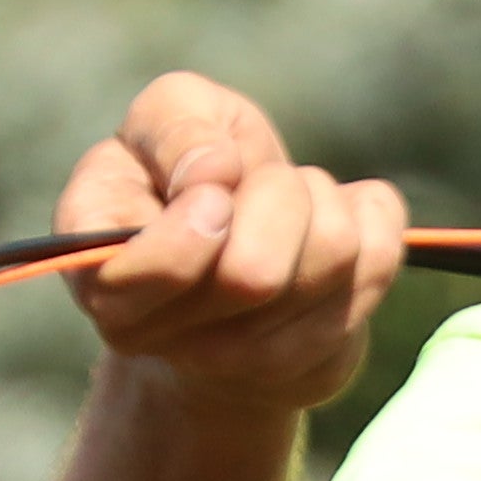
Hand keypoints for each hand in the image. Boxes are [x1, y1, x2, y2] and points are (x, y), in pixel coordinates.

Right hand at [58, 71, 405, 421]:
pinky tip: (330, 222)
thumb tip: (214, 174)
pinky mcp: (320, 358)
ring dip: (318, 199)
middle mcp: (159, 339)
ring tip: (287, 206)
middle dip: (272, 193)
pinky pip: (381, 259)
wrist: (234, 242)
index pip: (159, 273)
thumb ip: (176, 129)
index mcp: (99, 277)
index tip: (214, 188)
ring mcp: (242, 365)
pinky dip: (368, 213)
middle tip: (253, 185)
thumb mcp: (167, 116)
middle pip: (255, 273)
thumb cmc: (189, 167)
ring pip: (329, 257)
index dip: (201, 218)